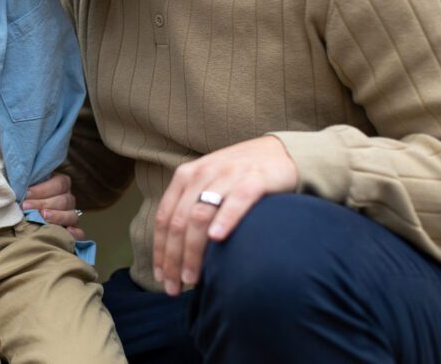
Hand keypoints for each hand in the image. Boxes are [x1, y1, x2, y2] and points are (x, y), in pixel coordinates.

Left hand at [22, 172, 84, 239]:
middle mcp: (68, 198)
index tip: (26, 193)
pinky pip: (79, 233)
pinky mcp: (72, 230)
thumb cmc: (24, 196)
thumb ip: (26, 183)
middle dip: (43, 203)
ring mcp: (71, 214)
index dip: (43, 189)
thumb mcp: (26, 185)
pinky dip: (74, 233)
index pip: (59, 184)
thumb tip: (19, 184)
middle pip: (63, 200)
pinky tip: (66, 231)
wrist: (24, 211)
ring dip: (57, 216)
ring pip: (72, 215)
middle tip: (26, 207)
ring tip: (42, 217)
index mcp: (61, 183)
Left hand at [151, 136, 296, 295]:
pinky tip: (218, 239)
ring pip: (200, 215)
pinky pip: (236, 200)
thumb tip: (175, 252)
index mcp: (185, 177)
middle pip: (179, 221)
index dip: (160, 250)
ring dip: (193, 250)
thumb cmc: (240, 177)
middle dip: (173, 258)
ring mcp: (227, 175)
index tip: (162, 277)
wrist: (281, 153)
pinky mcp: (254, 178)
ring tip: (192, 278)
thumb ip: (191, 209)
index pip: (164, 218)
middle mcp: (201, 174)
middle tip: (175, 287)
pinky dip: (225, 219)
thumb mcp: (209, 186)